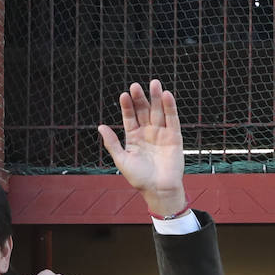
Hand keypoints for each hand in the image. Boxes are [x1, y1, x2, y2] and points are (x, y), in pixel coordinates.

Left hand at [97, 79, 187, 216]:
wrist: (158, 190)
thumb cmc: (139, 178)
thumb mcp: (121, 160)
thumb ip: (112, 143)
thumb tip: (100, 126)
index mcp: (134, 138)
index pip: (130, 117)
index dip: (127, 106)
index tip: (123, 95)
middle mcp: (148, 133)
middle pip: (144, 111)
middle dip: (140, 98)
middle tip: (136, 86)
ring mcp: (161, 133)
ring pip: (158, 112)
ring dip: (156, 98)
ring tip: (154, 83)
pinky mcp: (174, 137)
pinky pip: (172, 119)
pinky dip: (170, 107)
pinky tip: (166, 95)